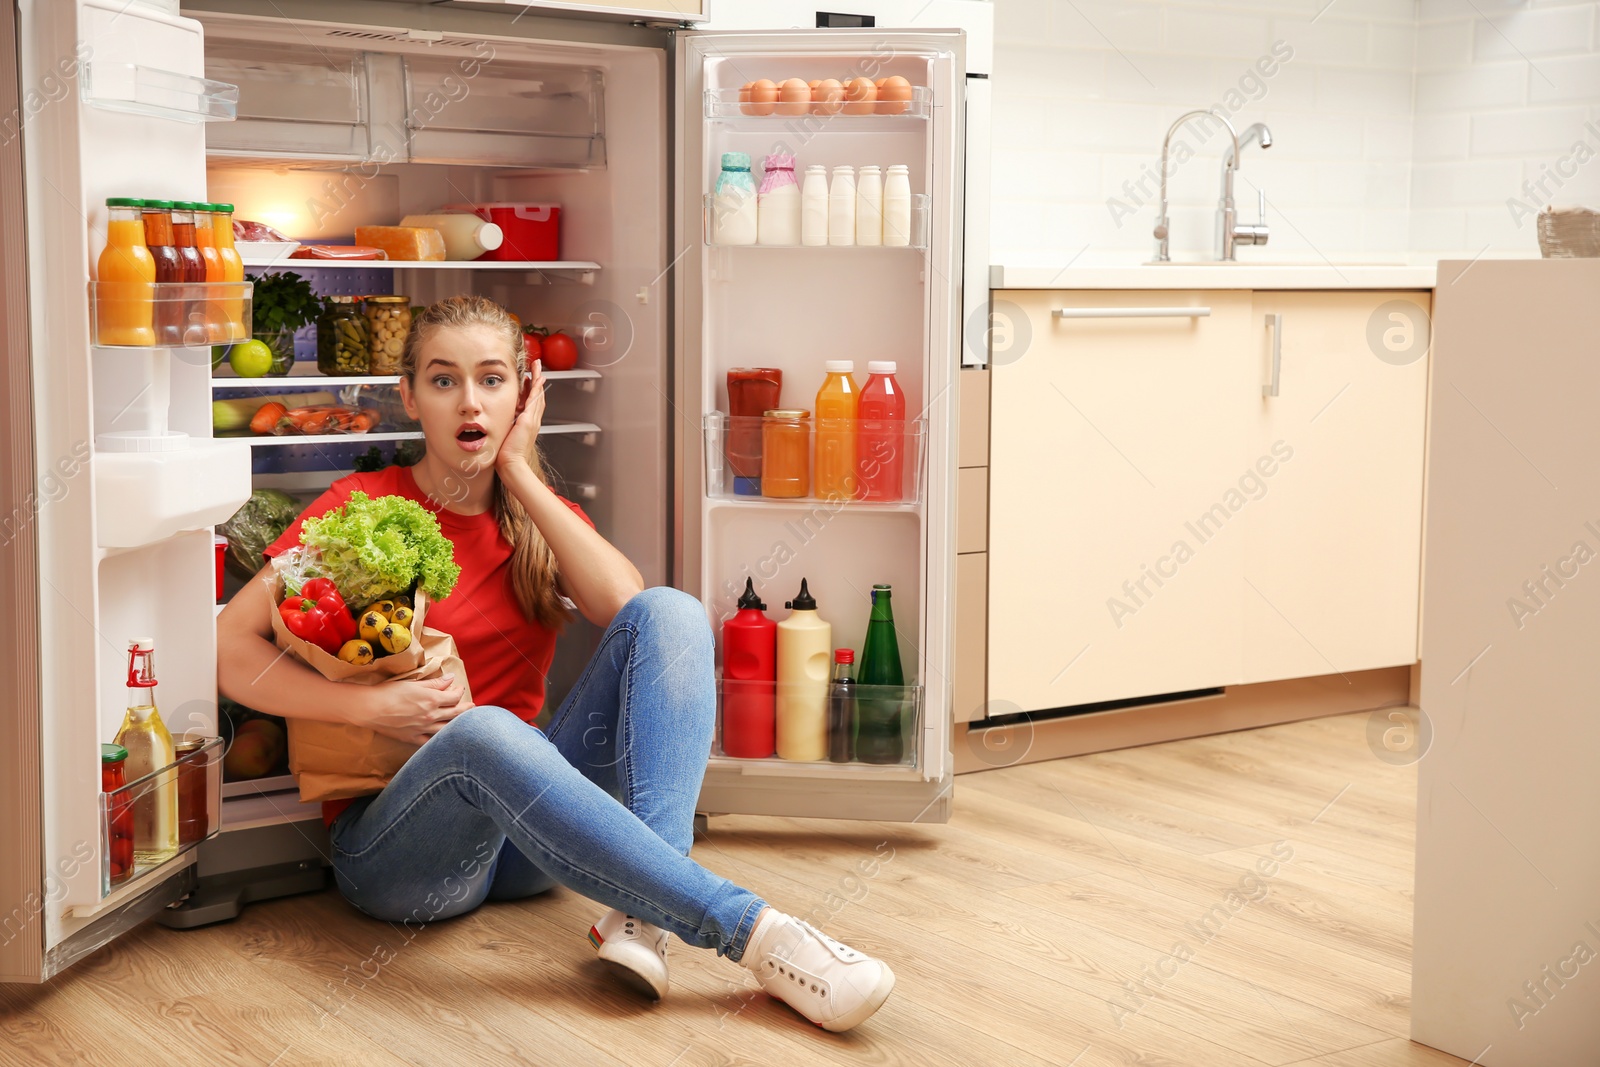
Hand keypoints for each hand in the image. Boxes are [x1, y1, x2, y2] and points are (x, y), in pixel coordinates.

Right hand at [354, 673, 471, 746]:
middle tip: (472, 706)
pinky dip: (439, 741)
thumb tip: (451, 679)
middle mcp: (431, 716)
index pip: (454, 697)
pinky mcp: (413, 738)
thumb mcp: (414, 684)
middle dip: (466, 709)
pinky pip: (430, 742)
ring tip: (464, 722)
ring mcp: (423, 729)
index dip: (459, 691)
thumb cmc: (390, 692)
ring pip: (447, 729)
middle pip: (455, 713)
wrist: (371, 708)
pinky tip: (444, 740)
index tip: (459, 688)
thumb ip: (435, 683)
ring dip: (458, 724)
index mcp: (432, 700)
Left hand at [497, 359, 545, 474]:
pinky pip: (534, 399)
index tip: (528, 380)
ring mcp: (532, 419)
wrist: (511, 464)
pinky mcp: (529, 419)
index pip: (530, 403)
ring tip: (537, 368)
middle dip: (536, 381)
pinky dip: (536, 388)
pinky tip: (535, 378)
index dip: (530, 391)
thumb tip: (493, 423)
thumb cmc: (505, 456)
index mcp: (526, 425)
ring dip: (537, 379)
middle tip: (536, 368)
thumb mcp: (504, 437)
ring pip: (537, 394)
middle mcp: (532, 421)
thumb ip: (502, 428)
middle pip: (537, 396)